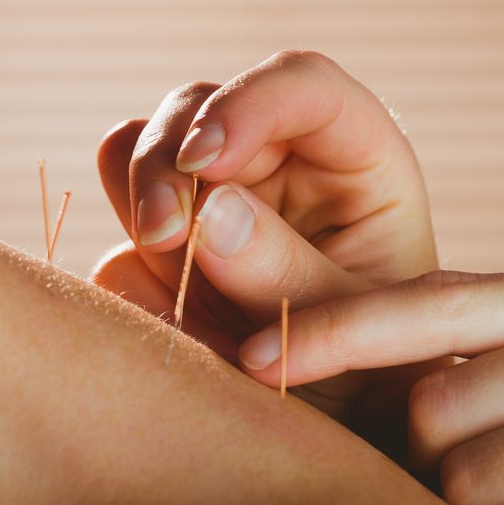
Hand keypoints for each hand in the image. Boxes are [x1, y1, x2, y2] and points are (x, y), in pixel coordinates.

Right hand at [94, 50, 438, 410]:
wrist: (344, 420)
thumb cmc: (381, 369)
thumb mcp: (359, 330)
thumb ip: (289, 274)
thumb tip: (209, 212)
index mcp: (354, 158)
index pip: (304, 84)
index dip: (248, 102)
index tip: (204, 161)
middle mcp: (280, 161)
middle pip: (201, 106)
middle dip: (169, 162)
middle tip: (165, 235)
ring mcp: (218, 196)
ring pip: (144, 145)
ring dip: (141, 196)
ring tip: (168, 263)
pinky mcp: (174, 238)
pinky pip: (122, 223)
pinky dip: (129, 255)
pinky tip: (169, 310)